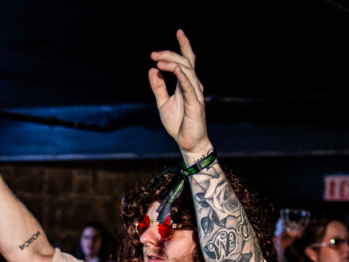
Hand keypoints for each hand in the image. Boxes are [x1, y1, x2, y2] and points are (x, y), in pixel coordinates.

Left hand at [148, 30, 212, 156]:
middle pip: (185, 63)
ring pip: (187, 72)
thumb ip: (158, 87)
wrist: (187, 143)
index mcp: (186, 84)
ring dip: (173, 64)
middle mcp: (193, 86)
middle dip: (170, 55)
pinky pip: (189, 88)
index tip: (178, 31)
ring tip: (159, 61)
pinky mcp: (196, 105)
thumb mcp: (163, 103)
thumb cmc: (178, 124)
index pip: (187, 60)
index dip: (184, 46)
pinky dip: (183, 77)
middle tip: (153, 54)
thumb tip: (152, 70)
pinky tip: (176, 70)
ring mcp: (196, 94)